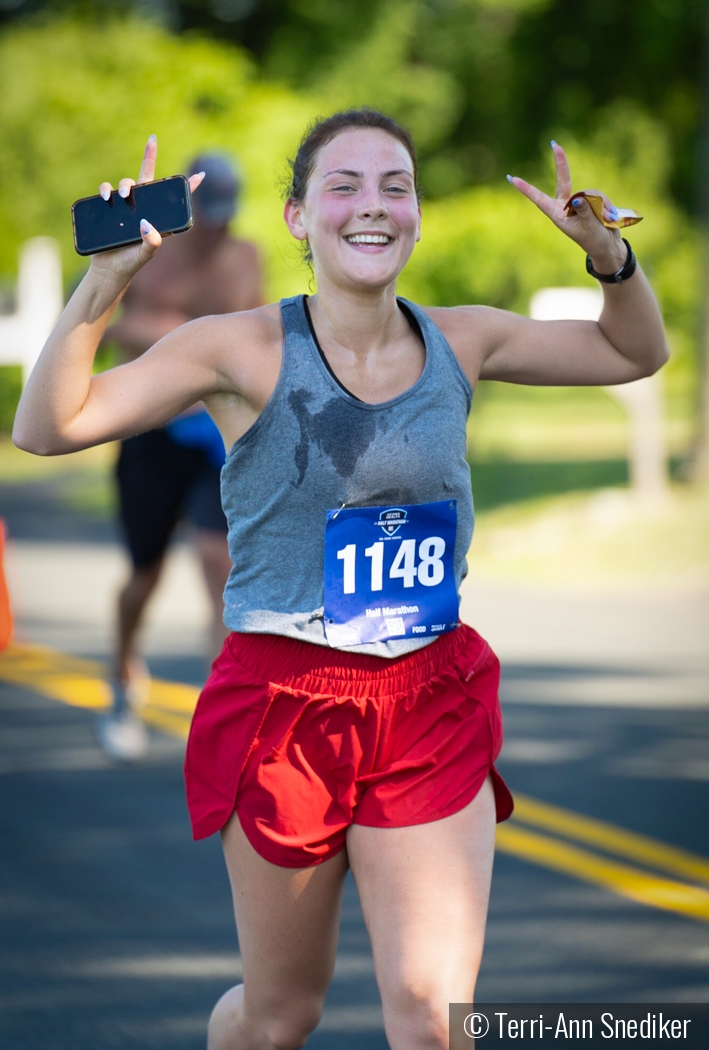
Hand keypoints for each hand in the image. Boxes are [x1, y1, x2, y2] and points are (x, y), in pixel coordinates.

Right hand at [89, 135, 204, 282]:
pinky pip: (106, 190)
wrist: (107, 270)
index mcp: (156, 218)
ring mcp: (124, 207)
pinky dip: (105, 189)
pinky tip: (106, 197)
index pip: (173, 200)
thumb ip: (151, 242)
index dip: (187, 187)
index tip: (201, 174)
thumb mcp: (145, 254)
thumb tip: (146, 224)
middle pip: (147, 178)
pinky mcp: (108, 208)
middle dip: (149, 157)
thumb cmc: (130, 263)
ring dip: (125, 183)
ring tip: (123, 195)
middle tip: (152, 140)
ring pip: (126, 184)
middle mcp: (141, 209)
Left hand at [507, 142, 626, 273]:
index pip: (539, 199)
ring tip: (605, 221)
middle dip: (561, 162)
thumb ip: (584, 211)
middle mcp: (565, 205)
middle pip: (562, 180)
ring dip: (600, 206)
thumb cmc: (594, 239)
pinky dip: (606, 205)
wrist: (607, 245)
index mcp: (557, 214)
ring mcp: (579, 201)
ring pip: (589, 192)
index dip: (526, 189)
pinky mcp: (592, 199)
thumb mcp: (588, 227)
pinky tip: (610, 218)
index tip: (512, 178)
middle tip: (554, 144)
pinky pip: (599, 195)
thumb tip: (578, 197)